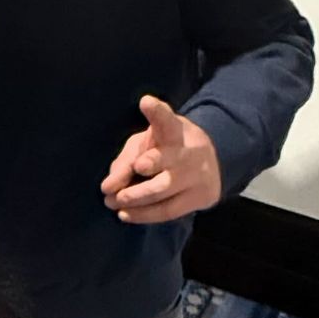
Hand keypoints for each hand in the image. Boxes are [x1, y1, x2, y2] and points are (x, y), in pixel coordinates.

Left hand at [100, 94, 221, 224]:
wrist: (211, 163)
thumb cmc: (167, 149)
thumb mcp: (147, 143)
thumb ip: (126, 160)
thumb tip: (108, 187)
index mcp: (174, 130)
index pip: (166, 119)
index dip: (156, 111)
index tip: (145, 102)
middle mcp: (188, 151)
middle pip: (163, 159)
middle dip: (139, 169)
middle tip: (112, 188)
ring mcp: (197, 176)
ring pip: (162, 190)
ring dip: (133, 200)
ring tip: (113, 203)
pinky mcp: (201, 197)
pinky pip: (169, 211)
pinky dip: (144, 215)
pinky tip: (126, 215)